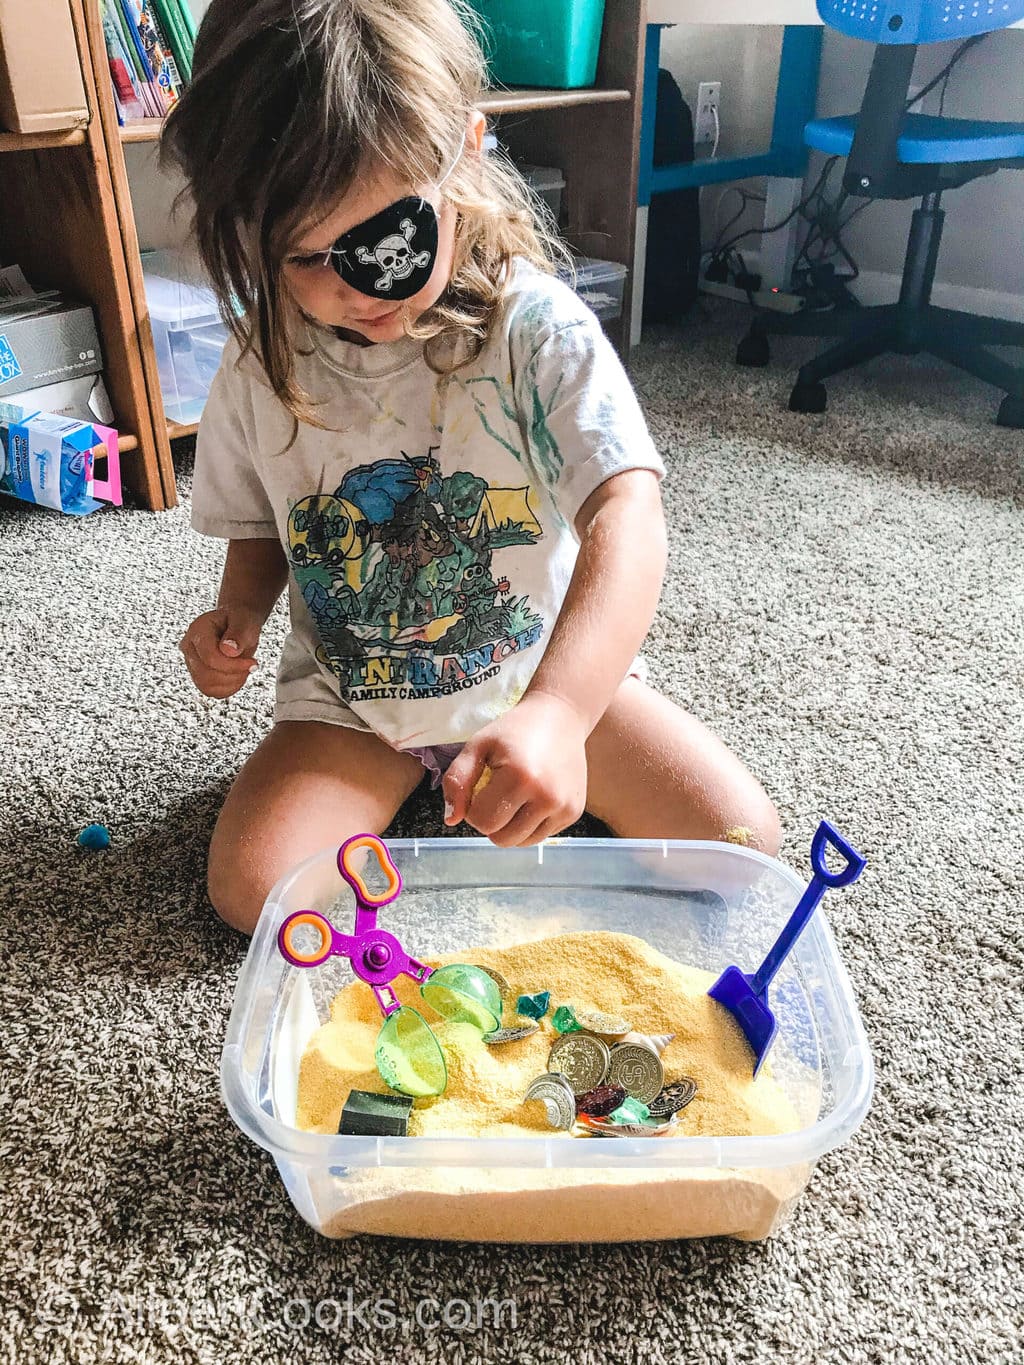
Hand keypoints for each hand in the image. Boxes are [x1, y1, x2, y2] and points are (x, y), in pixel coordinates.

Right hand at [179, 604, 262, 698]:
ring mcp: (192, 662)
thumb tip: (230, 649)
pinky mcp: (198, 674)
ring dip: (232, 683)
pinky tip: (237, 676)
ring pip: (206, 686)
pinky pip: (210, 691)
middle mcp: (190, 647)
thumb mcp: (245, 621)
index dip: (233, 665)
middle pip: (206, 675)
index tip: (252, 663)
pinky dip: (228, 688)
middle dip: (234, 674)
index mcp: (198, 630)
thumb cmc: (239, 620)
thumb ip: (239, 633)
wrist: (237, 624)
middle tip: (249, 665)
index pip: (210, 657)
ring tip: (243, 670)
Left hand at [442, 693, 587, 845]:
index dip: (474, 808)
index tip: (482, 787)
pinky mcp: (574, 813)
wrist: (560, 717)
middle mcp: (547, 796)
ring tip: (514, 798)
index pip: (482, 822)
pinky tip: (532, 799)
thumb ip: (457, 780)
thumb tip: (451, 819)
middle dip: (491, 821)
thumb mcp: (478, 746)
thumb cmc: (514, 731)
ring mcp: (564, 807)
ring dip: (510, 826)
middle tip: (496, 794)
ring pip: (521, 842)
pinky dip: (529, 824)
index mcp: (520, 777)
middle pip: (502, 838)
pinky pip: (540, 836)